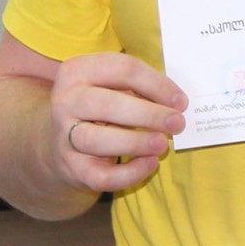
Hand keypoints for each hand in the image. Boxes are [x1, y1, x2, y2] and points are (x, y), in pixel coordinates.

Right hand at [53, 52, 185, 193]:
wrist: (64, 142)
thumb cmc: (103, 106)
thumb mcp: (115, 86)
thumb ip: (142, 87)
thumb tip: (177, 103)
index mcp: (78, 71)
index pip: (123, 69)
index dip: (157, 84)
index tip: (181, 101)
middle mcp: (65, 101)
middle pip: (107, 105)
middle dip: (148, 114)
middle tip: (177, 122)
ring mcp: (63, 136)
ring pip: (96, 140)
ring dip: (135, 142)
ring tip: (162, 144)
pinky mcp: (71, 168)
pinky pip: (99, 175)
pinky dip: (128, 172)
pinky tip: (151, 163)